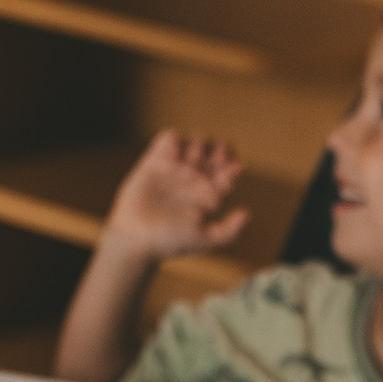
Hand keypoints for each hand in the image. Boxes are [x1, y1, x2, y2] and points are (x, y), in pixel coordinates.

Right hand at [102, 131, 249, 261]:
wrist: (136, 238)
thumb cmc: (170, 242)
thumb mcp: (204, 240)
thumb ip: (229, 232)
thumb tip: (246, 213)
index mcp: (209, 193)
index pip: (229, 170)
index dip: (233, 164)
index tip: (232, 170)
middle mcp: (194, 178)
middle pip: (216, 151)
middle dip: (221, 149)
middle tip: (218, 156)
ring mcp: (174, 168)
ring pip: (195, 141)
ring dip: (199, 143)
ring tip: (193, 159)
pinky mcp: (154, 162)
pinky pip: (168, 139)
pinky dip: (174, 139)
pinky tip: (174, 155)